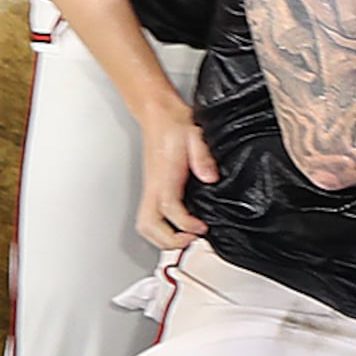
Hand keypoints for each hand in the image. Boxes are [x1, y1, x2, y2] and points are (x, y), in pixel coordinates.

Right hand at [133, 95, 219, 248]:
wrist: (158, 114)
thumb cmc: (174, 123)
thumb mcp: (195, 136)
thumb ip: (203, 158)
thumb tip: (211, 177)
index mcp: (164, 176)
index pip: (169, 209)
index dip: (186, 224)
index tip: (202, 229)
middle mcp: (153, 186)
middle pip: (148, 225)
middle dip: (168, 241)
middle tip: (191, 240)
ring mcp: (150, 189)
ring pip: (145, 224)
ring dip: (161, 239)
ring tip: (185, 238)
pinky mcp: (152, 188)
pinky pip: (149, 217)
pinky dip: (160, 229)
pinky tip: (178, 227)